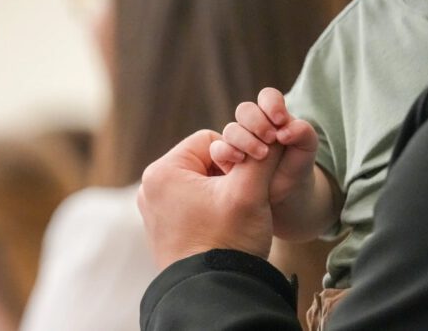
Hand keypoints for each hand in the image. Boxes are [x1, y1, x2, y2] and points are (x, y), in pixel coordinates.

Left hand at [138, 130, 282, 271]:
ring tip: (234, 213)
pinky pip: (190, 202)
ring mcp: (154, 209)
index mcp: (162, 171)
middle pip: (202, 160)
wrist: (214, 293)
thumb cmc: (228, 241)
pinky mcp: (162, 227)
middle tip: (242, 197)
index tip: (246, 178)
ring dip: (220, 190)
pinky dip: (209, 207)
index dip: (235, 153)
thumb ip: (263, 156)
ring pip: (198, 181)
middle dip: (226, 173)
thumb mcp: (250, 192)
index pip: (209, 139)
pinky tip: (224, 225)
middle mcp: (150, 187)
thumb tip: (277, 135)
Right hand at [210, 87, 317, 206]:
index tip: (280, 120)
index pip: (267, 97)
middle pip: (245, 110)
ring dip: (245, 139)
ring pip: (231, 129)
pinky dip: (227, 151)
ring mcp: (237, 141)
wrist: (289, 193)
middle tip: (272, 138)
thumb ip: (303, 132)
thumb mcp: (308, 147)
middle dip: (257, 122)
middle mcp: (252, 125)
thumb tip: (283, 131)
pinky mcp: (226, 159)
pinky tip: (241, 160)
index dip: (271, 104)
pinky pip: (218, 149)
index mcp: (272, 115)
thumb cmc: (297, 164)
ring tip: (262, 154)